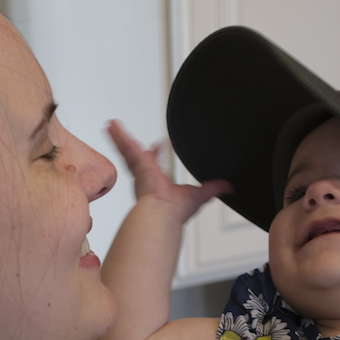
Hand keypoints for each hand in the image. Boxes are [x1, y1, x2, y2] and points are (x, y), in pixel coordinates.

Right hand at [106, 120, 230, 221]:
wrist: (165, 213)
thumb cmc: (176, 210)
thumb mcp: (200, 194)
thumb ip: (213, 187)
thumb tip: (228, 187)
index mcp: (159, 181)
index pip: (155, 165)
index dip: (156, 155)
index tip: (158, 146)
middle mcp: (147, 176)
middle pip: (136, 155)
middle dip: (130, 145)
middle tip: (124, 135)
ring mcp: (140, 170)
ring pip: (128, 149)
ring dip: (120, 138)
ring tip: (112, 126)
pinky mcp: (137, 163)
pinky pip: (127, 146)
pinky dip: (120, 136)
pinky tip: (113, 125)